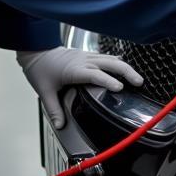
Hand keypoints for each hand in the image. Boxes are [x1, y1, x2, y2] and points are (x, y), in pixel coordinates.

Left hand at [16, 47, 143, 128]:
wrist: (36, 50)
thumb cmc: (40, 69)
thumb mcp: (44, 92)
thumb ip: (54, 109)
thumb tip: (60, 125)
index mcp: (75, 70)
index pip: (95, 75)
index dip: (108, 81)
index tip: (120, 88)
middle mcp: (84, 61)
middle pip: (110, 64)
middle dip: (126, 72)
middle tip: (139, 82)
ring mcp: (86, 56)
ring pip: (110, 59)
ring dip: (125, 67)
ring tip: (137, 77)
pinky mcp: (87, 54)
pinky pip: (105, 57)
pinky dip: (116, 62)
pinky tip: (123, 66)